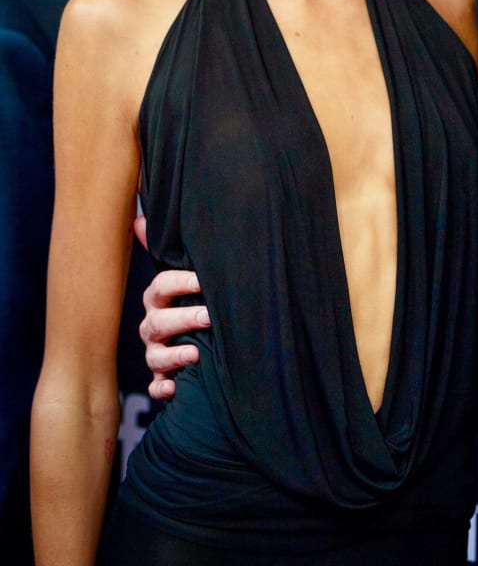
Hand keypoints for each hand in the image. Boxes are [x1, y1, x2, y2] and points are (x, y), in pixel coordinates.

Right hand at [135, 216, 209, 400]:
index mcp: (158, 298)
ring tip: (197, 355)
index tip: (203, 280)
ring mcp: (155, 352)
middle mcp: (153, 325)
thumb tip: (137, 218)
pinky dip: (163, 389)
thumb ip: (162, 248)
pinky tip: (174, 389)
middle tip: (209, 316)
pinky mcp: (162, 377)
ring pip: (156, 356)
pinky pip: (156, 387)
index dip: (181, 283)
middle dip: (184, 318)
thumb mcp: (179, 274)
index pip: (162, 285)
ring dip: (175, 356)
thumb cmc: (187, 298)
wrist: (190, 336)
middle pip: (160, 321)